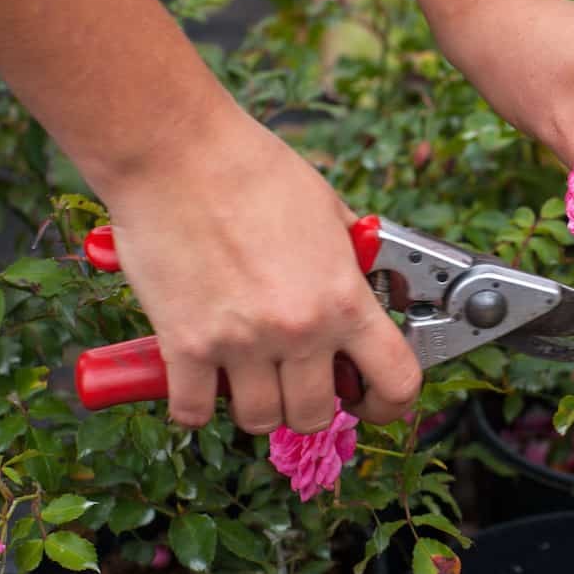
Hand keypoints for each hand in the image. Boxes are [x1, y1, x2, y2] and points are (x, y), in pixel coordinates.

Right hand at [97, 107, 421, 431]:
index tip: (373, 400)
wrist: (177, 153)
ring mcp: (241, 343)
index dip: (389, 403)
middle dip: (312, 402)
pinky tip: (199, 378)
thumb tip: (365, 285)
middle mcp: (299, 329)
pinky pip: (193, 411)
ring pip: (261, 420)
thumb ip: (349, 261)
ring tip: (250, 373)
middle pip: (318, 415)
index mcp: (344, 297)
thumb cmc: (252, 168)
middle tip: (299, 378)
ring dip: (258, 404)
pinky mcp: (184, 346)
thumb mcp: (329, 210)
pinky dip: (195, 404)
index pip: (396, 381)